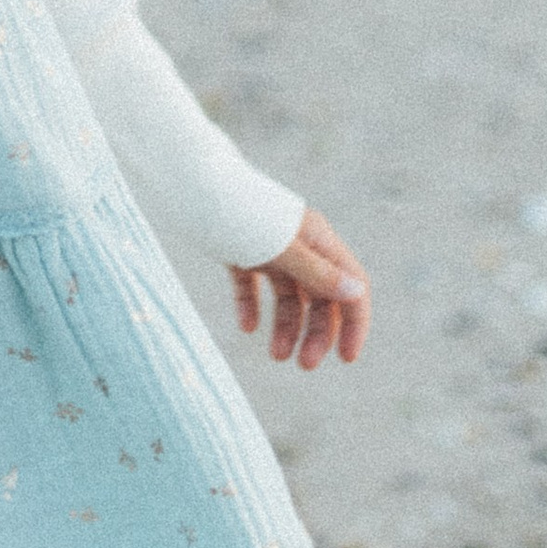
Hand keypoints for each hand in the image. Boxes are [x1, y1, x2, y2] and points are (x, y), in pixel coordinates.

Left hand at [230, 208, 369, 373]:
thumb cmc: (238, 211)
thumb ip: (318, 272)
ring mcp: (269, 247)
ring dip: (288, 326)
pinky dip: (252, 306)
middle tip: (304, 365)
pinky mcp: (239, 250)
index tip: (346, 358)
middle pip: (321, 296)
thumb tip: (357, 293)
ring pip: (289, 295)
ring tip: (277, 356)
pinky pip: (252, 285)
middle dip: (318, 332)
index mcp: (318, 239)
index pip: (351, 286)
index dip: (354, 323)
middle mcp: (299, 244)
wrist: (189, 182)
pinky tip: (247, 327)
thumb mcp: (280, 248)